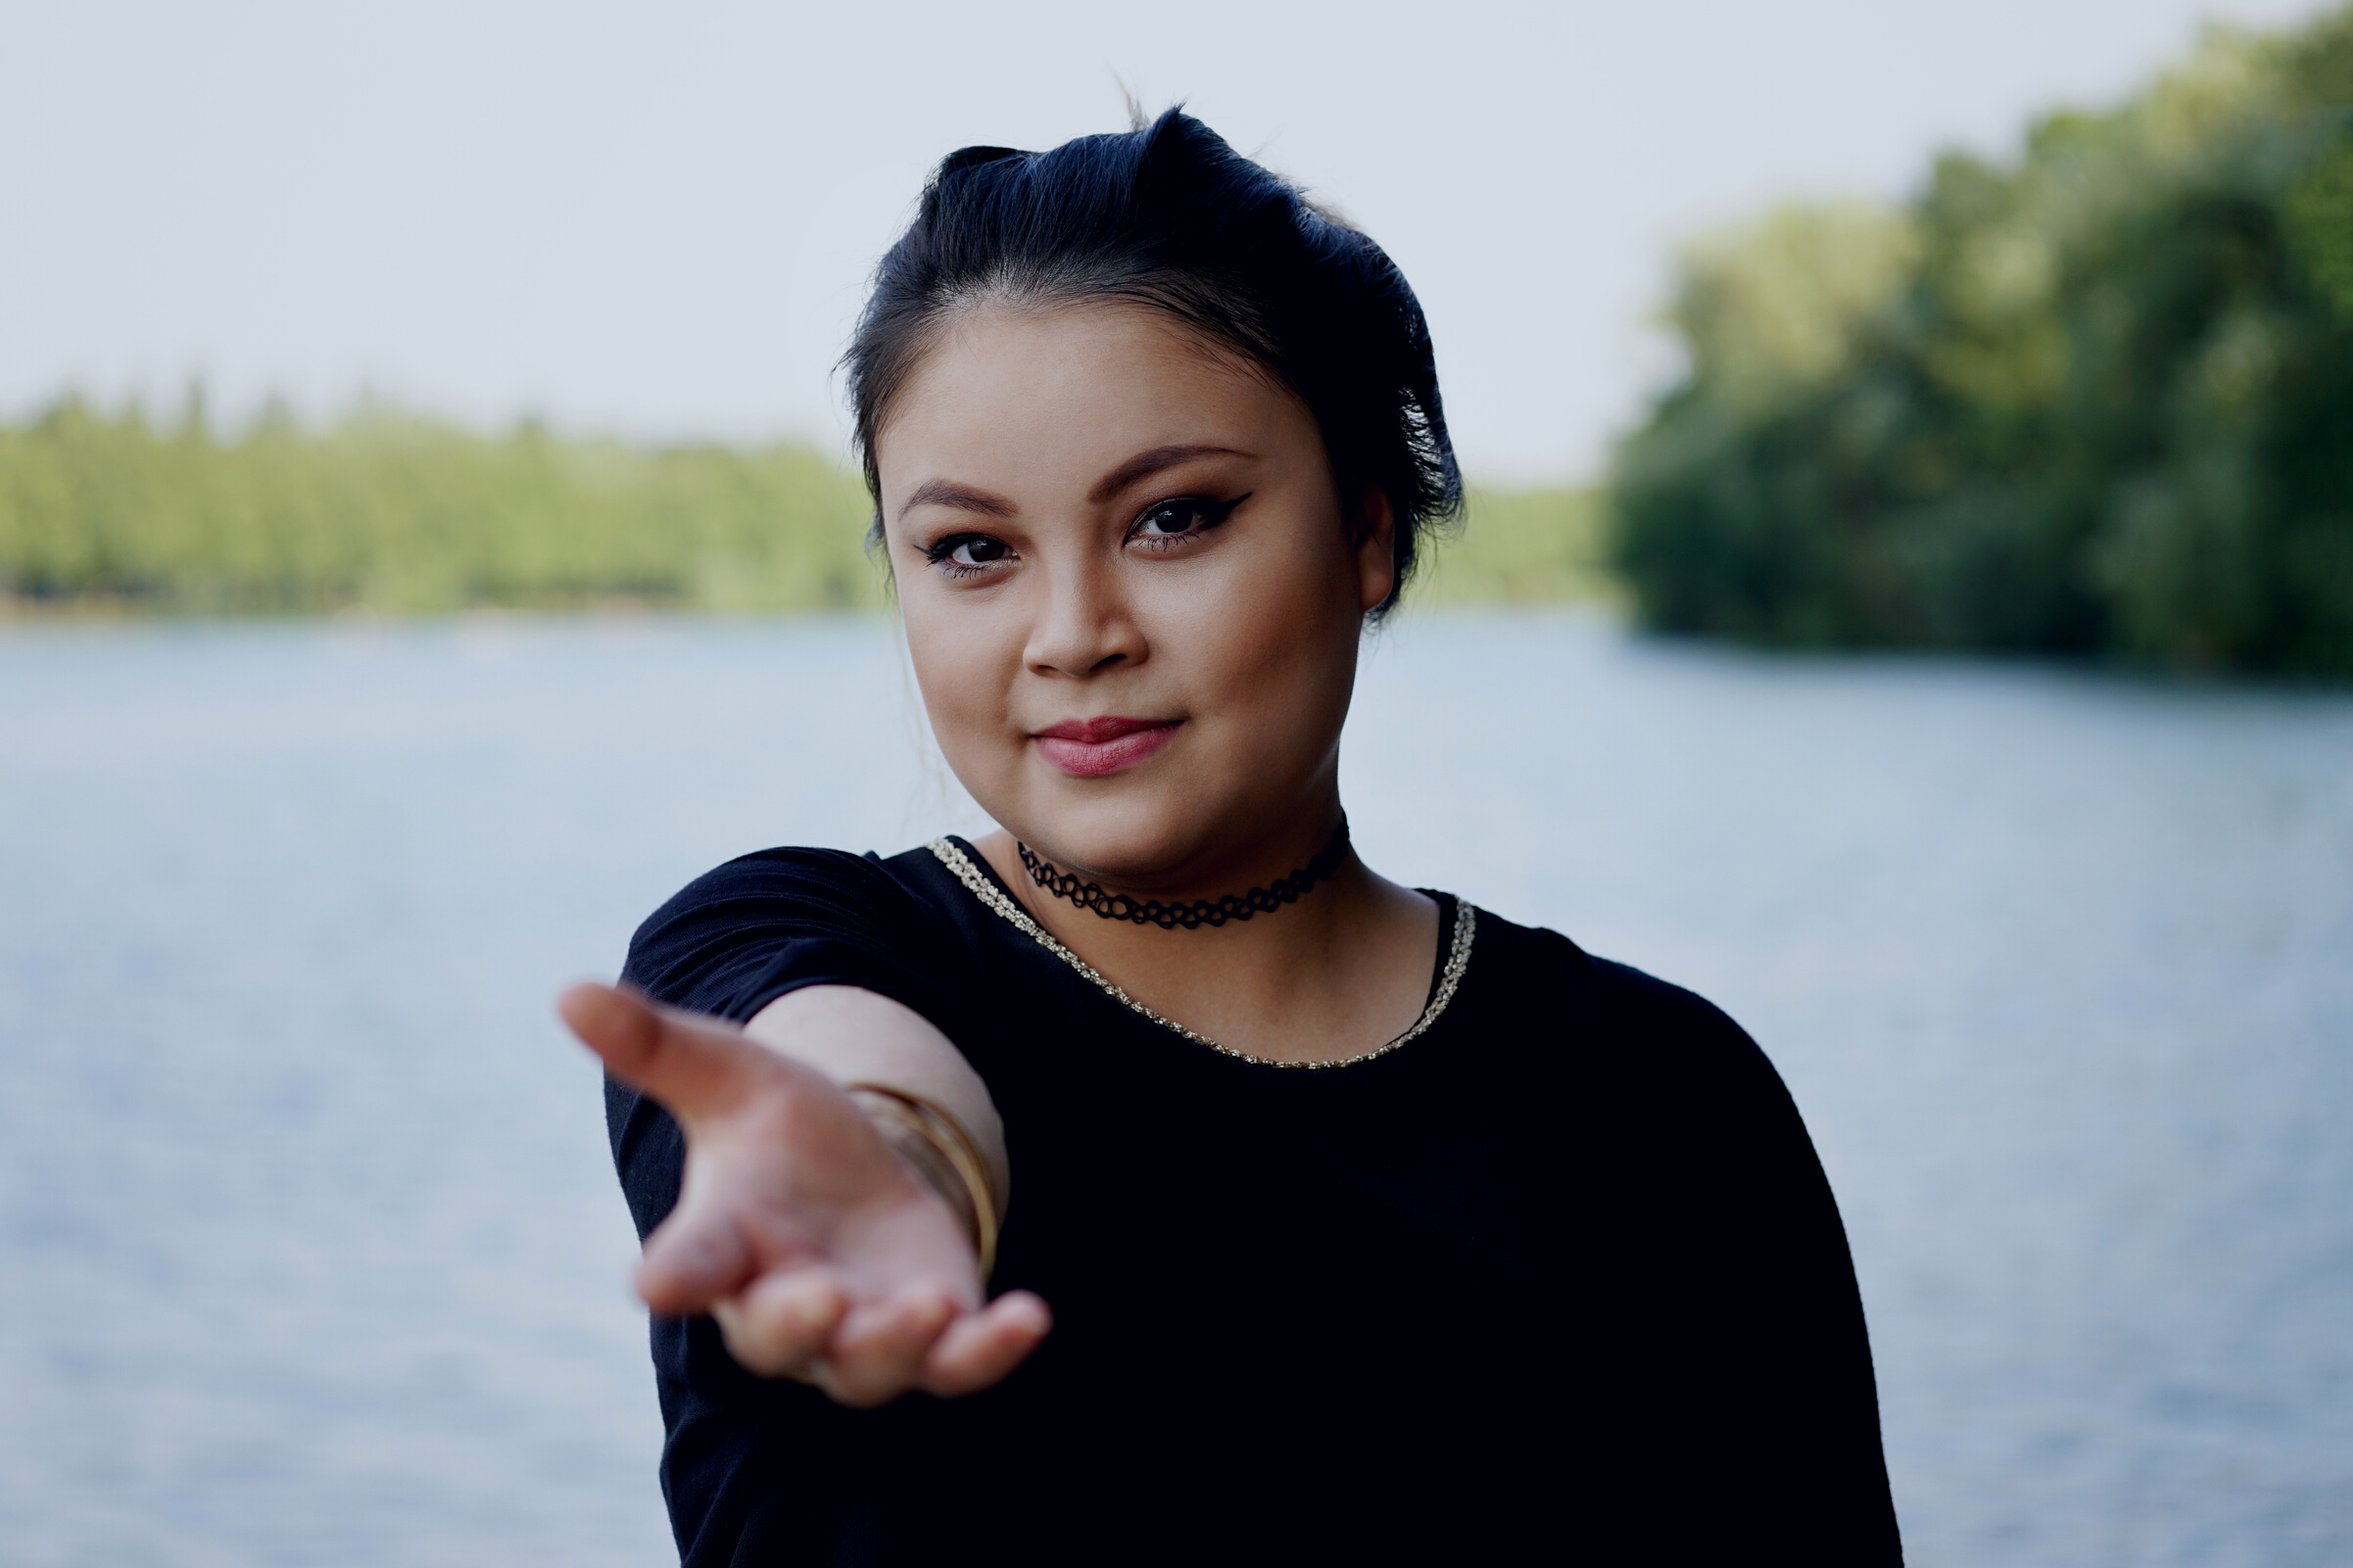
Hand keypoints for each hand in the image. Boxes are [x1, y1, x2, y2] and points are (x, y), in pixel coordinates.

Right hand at [559, 982, 1050, 1405]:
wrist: (860, 1172)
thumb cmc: (778, 1131)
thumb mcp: (729, 1072)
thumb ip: (656, 1044)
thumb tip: (568, 989)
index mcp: (724, 1240)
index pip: (688, 1265)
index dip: (674, 1275)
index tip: (655, 1283)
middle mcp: (782, 1301)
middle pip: (779, 1338)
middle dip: (799, 1322)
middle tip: (821, 1298)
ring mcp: (859, 1330)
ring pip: (867, 1367)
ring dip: (898, 1344)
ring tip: (931, 1307)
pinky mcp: (933, 1335)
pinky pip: (959, 1365)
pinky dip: (991, 1351)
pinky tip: (1031, 1317)